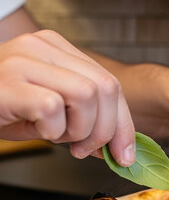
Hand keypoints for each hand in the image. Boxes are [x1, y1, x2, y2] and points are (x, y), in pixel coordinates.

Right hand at [0, 30, 135, 165]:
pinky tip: (39, 131)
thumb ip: (87, 118)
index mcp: (58, 48)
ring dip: (79, 130)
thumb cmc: (4, 107)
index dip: (124, 123)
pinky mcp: (9, 81)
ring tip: (57, 136)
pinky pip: (52, 109)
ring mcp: (23, 60)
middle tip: (85, 149)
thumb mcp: (53, 110)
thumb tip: (122, 148)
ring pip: (86, 96)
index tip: (124, 153)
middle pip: (106, 88)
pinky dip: (53, 131)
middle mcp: (42, 46)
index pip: (110, 83)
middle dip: (106, 129)